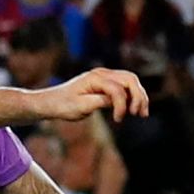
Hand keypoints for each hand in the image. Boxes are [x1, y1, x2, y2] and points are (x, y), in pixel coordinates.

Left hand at [31, 69, 149, 122]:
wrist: (51, 102)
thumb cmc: (63, 105)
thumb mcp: (80, 107)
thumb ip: (100, 102)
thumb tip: (118, 102)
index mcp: (95, 78)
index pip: (117, 89)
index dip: (122, 105)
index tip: (118, 120)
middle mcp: (102, 73)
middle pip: (130, 79)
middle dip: (138, 96)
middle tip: (140, 114)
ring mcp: (104, 76)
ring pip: (130, 81)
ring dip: (139, 96)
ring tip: (142, 113)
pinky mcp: (105, 83)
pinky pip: (124, 86)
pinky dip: (132, 96)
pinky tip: (133, 109)